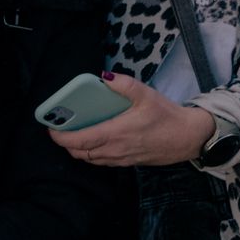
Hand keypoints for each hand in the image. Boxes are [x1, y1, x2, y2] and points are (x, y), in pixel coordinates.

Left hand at [51, 73, 216, 167]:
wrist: (189, 138)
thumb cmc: (168, 117)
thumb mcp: (147, 95)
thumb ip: (125, 85)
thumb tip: (105, 76)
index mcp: (116, 134)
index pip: (80, 140)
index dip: (61, 136)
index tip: (51, 128)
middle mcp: (115, 150)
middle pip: (80, 152)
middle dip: (66, 142)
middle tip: (60, 127)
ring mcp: (121, 158)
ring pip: (90, 159)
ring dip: (78, 148)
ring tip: (74, 132)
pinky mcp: (128, 162)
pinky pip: (102, 161)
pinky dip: (91, 152)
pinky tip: (95, 138)